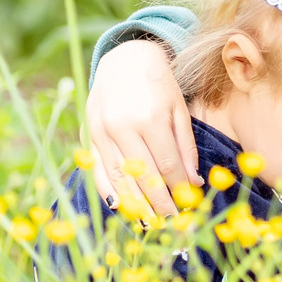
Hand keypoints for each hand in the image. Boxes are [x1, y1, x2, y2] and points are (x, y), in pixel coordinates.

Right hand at [84, 38, 197, 217]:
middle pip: (142, 177)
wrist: (125, 58)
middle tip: (170, 223)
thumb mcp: (179, 109)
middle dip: (158, 203)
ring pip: (119, 177)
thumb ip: (186, 146)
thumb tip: (192, 182)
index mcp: (150, 118)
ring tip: (148, 223)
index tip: (187, 206)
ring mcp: (102, 131)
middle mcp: (123, 126)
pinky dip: (108, 190)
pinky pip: (97, 169)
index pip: (166, 166)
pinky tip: (120, 206)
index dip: (177, 190)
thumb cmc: (159, 84)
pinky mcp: (89, 133)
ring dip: (134, 205)